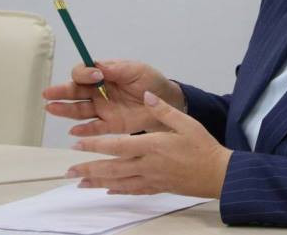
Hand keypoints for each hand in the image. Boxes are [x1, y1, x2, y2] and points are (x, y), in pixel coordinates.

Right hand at [42, 60, 185, 135]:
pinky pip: (94, 128)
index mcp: (104, 75)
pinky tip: (74, 131)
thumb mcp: (137, 70)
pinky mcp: (110, 125)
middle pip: (76, 92)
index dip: (84, 73)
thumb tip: (98, 66)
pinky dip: (84, 131)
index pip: (84, 73)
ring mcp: (103, 109)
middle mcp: (98, 92)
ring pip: (80, 110)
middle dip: (62, 92)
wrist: (166, 102)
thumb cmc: (151, 82)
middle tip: (48, 94)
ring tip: (52, 108)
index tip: (95, 75)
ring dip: (65, 110)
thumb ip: (118, 69)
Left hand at [66, 91, 231, 198]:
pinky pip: (132, 190)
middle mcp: (147, 164)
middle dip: (89, 168)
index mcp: (152, 145)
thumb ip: (163, 110)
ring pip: (118, 181)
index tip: (78, 144)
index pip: (117, 145)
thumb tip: (146, 96)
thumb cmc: (202, 146)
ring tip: (79, 183)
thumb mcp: (186, 122)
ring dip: (97, 182)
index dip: (96, 145)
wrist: (217, 173)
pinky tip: (107, 190)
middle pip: (112, 167)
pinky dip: (118, 190)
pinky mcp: (157, 187)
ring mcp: (151, 178)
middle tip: (69, 170)